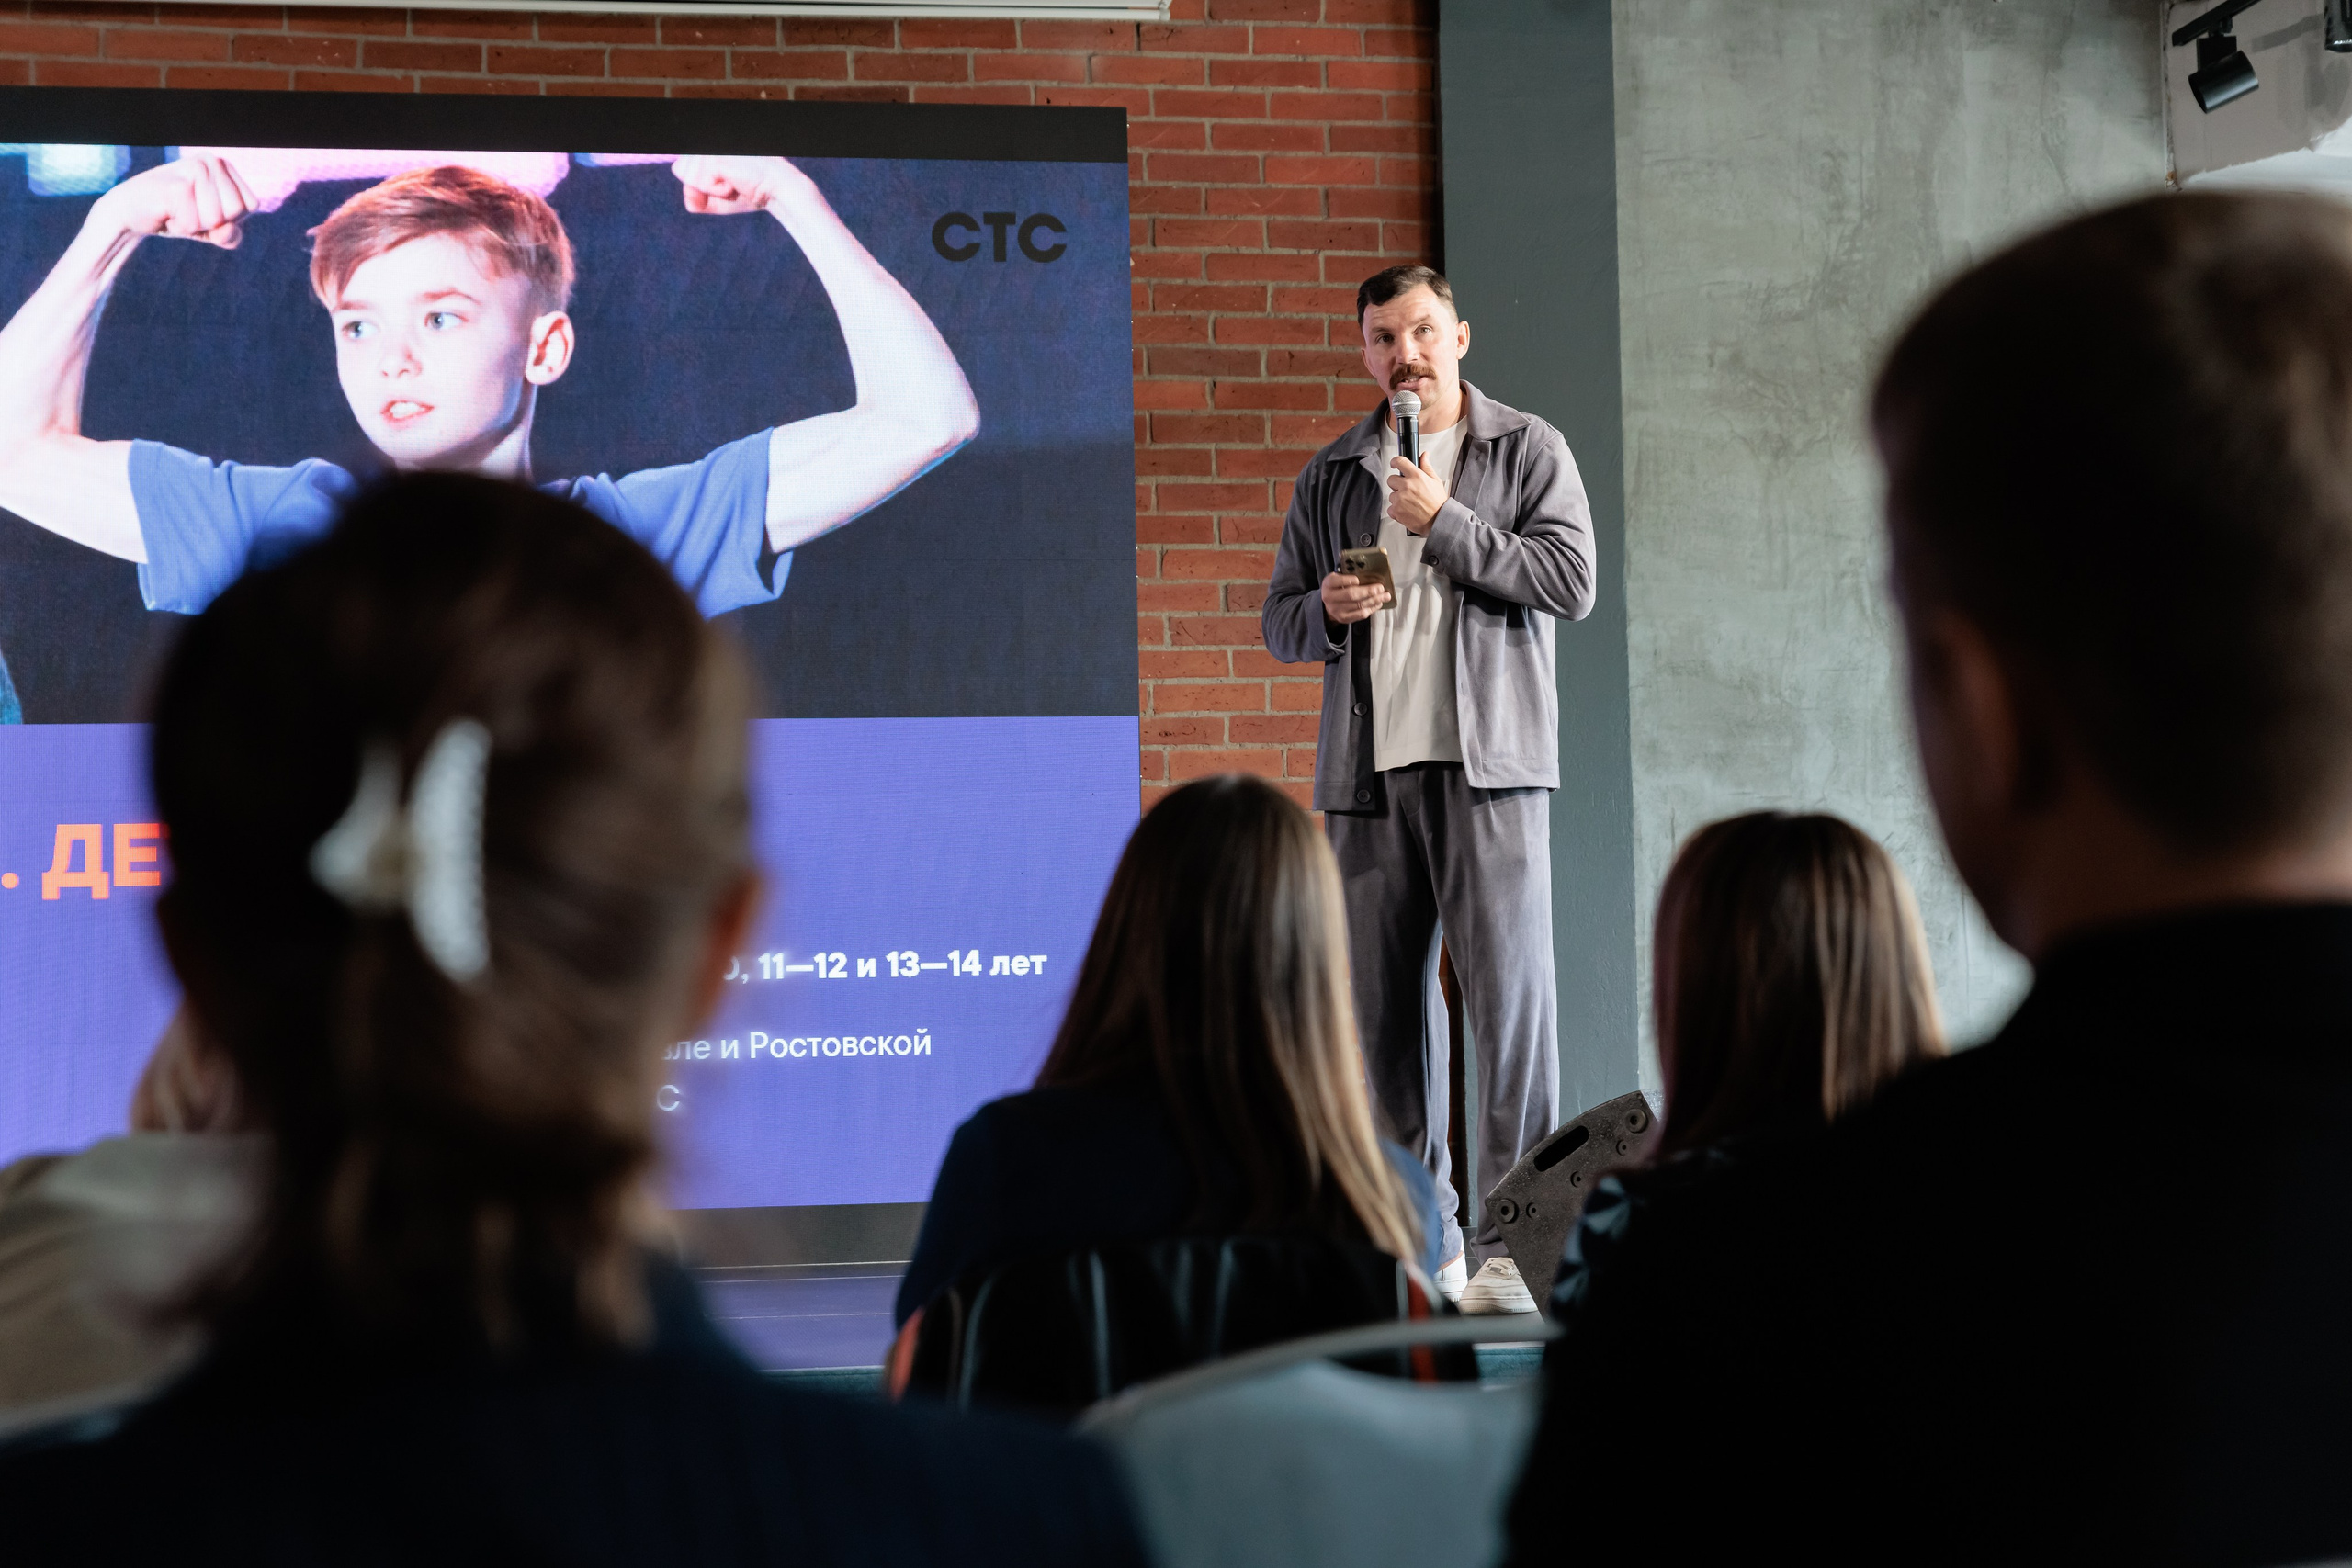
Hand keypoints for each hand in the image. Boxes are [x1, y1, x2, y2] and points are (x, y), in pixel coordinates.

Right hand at [90, 156, 256, 249]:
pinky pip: (193, 224)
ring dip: (195, 224)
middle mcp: (211, 160)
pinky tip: (165, 212)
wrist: (130, 212)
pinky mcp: (176, 185)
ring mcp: (193, 169)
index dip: (230, 218)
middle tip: (188, 211)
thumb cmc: (176, 217)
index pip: (251, 205)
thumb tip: (227, 229)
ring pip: (217, 219)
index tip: (205, 210)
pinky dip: (180, 226)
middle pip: (236, 211)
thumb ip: (230, 236)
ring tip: (176, 211)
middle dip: (212, 222)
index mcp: (224, 166)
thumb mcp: (212, 230)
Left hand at [674, 155, 820, 216]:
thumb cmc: (749, 194)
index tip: (723, 184)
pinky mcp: (714, 157)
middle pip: (680, 171)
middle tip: (729, 184)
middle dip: (703, 188)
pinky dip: (717, 192)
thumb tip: (686, 192)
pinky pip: (699, 184)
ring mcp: (710, 149)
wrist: (774, 192)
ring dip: (711, 190)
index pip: (681, 167)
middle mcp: (707, 145)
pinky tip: (734, 183)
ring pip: (687, 178)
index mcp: (708, 150)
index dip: (695, 184)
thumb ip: (696, 201)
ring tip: (732, 183)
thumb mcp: (717, 201)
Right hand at [1321, 570, 1389, 627]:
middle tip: (1380, 588)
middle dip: (1368, 591)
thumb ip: (1347, 574)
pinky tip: (1378, 603)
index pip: (1336, 581)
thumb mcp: (1337, 578)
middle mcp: (1329, 598)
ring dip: (1374, 600)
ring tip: (1385, 596)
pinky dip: (1372, 608)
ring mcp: (1336, 610)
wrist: (1328, 605)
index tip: (1358, 580)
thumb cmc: (1337, 587)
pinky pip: (1360, 614)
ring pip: (1359, 605)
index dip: (1347, 580)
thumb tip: (1366, 570)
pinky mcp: (1344, 619)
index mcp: (1328, 584)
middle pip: (1351, 595)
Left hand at [1386, 453, 1446, 535]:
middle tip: (1407, 491)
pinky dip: (1396, 511)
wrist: (1438, 521)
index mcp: (1416, 476)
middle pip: (1391, 479)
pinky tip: (1406, 510)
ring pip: (1391, 495)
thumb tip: (1424, 456)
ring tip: (1410, 503)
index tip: (1394, 463)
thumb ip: (1426, 467)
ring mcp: (1400, 498)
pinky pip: (1390, 508)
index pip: (1400, 462)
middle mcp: (1407, 486)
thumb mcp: (1435, 481)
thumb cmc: (1438, 503)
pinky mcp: (1396, 510)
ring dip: (1397, 499)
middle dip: (1397, 484)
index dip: (1395, 461)